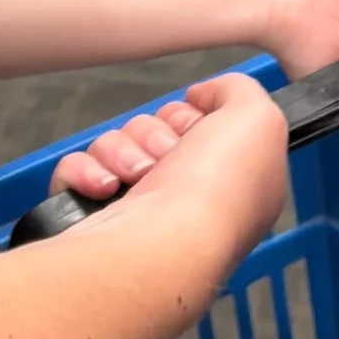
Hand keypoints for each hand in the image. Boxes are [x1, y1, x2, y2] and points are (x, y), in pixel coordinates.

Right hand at [48, 71, 290, 252]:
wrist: (162, 246)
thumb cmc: (217, 188)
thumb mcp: (261, 120)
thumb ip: (241, 92)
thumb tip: (205, 95)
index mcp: (231, 184)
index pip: (201, 128)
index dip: (195, 116)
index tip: (198, 125)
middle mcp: (188, 202)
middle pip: (154, 132)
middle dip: (154, 133)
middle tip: (166, 155)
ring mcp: (140, 214)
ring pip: (114, 145)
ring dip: (121, 151)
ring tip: (135, 177)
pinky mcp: (95, 220)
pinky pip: (77, 170)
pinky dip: (85, 171)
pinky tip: (104, 188)